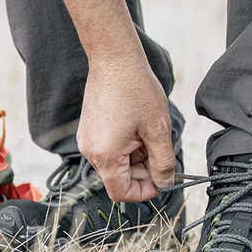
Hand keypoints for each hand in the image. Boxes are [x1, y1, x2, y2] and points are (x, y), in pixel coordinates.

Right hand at [77, 52, 175, 201]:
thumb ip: (163, 162)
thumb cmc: (135, 90)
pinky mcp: (89, 130)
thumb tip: (165, 183)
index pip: (121, 192)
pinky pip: (110, 149)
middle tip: (161, 150)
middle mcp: (90, 152)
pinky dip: (127, 145)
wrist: (114, 59)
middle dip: (144, 170)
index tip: (163, 181)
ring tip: (149, 132)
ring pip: (117, 163)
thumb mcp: (158, 130)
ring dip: (137, 156)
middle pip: (120, 178)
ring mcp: (87, 140)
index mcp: (105, 156)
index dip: (145, 192)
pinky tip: (137, 126)